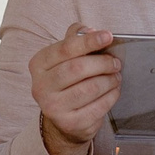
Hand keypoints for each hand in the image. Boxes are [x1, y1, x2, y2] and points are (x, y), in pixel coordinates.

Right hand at [29, 23, 119, 154]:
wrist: (62, 120)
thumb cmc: (67, 82)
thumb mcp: (64, 58)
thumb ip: (75, 39)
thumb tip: (90, 30)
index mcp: (39, 64)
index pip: (65, 48)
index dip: (89, 41)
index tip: (108, 36)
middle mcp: (41, 87)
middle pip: (78, 68)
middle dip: (103, 63)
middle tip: (116, 62)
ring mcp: (53, 108)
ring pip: (90, 88)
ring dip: (109, 80)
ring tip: (116, 76)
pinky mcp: (70, 123)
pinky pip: (98, 107)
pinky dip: (111, 96)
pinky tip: (113, 90)